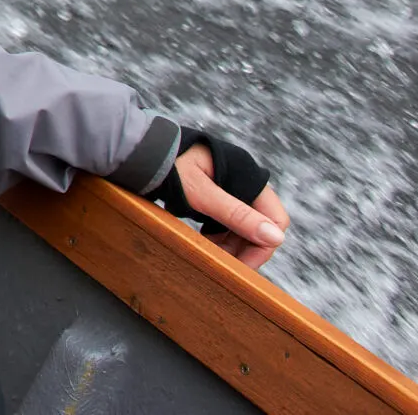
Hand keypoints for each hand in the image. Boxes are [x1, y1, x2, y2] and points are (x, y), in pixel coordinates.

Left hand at [174, 143, 289, 268]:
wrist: (141, 151)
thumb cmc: (170, 166)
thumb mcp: (201, 193)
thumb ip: (236, 215)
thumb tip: (275, 238)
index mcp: (248, 177)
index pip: (275, 219)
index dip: (263, 245)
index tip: (244, 266)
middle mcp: (243, 182)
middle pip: (260, 224)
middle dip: (245, 247)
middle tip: (224, 263)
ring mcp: (230, 188)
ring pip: (243, 225)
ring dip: (232, 243)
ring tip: (212, 253)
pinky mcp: (216, 193)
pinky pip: (227, 221)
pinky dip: (220, 235)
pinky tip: (206, 240)